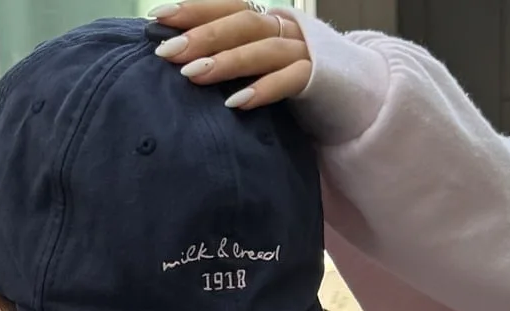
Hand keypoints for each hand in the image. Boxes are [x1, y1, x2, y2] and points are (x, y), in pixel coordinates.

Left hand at [150, 0, 311, 110]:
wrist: (353, 98)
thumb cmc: (294, 86)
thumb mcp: (258, 69)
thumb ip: (228, 61)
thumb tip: (178, 67)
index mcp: (266, 22)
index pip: (228, 7)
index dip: (194, 9)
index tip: (157, 18)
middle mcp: (284, 29)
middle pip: (241, 24)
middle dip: (202, 35)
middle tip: (167, 52)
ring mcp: (303, 52)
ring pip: (263, 49)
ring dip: (226, 61)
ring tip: (192, 75)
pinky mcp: (319, 79)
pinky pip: (290, 80)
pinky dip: (263, 89)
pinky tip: (236, 103)